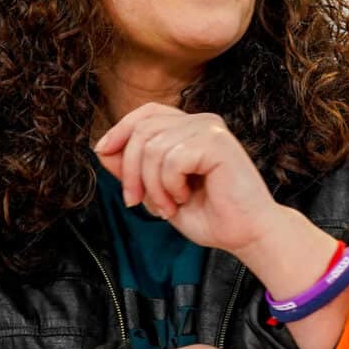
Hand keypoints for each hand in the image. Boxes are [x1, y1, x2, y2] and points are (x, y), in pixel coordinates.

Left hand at [95, 104, 282, 255]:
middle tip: (136, 202)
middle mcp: (200, 122)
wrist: (246, 235)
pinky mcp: (217, 142)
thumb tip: (103, 149)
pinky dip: (170, 185)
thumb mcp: (159, 192)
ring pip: (153, 147)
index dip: (120, 129)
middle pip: (142, 130)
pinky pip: (172, 159)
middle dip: (130, 171)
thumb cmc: (211, 215)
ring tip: (168, 205)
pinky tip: (186, 197)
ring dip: (152, 186)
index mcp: (189, 129)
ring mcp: (210, 129)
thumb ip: (134, 170)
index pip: (146, 114)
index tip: (102, 152)